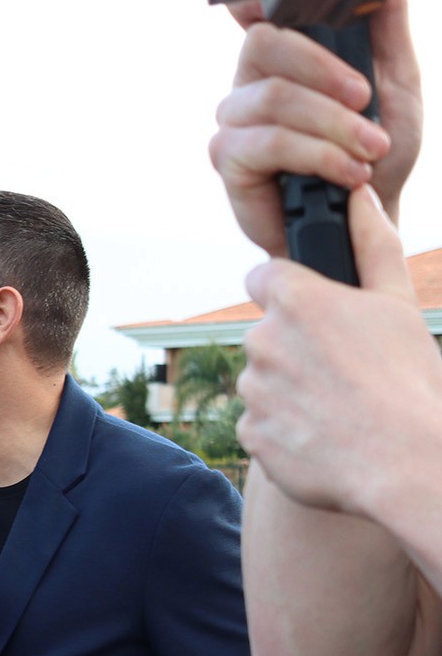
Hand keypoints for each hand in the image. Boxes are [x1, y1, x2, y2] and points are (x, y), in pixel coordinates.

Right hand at [211, 0, 421, 257]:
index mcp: (281, 63)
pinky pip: (269, 142)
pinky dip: (317, 156)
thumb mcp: (396, 85)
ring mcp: (234, 124)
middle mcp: (249, 88)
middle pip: (265, 47)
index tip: (319, 40)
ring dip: (331, 125)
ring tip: (368, 151)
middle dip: (326, 76)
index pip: (265, 21)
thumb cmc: (373, 160)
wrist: (360, 223)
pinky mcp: (228, 161)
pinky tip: (346, 173)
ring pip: (272, 97)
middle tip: (366, 104)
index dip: (272, 14)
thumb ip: (386, 34)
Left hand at [238, 186, 441, 514]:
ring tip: (339, 406)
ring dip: (290, 389)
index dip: (287, 290)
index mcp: (295, 301)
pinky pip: (261, 423)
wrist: (404, 461)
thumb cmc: (407, 379)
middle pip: (267, 334)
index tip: (311, 309)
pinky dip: (285, 428)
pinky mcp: (249, 433)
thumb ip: (373, 243)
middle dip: (296, 346)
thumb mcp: (398, 302)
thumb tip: (359, 194)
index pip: (263, 276)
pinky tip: (323, 434)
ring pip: (264, 380)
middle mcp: (261, 340)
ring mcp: (251, 390)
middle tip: (344, 370)